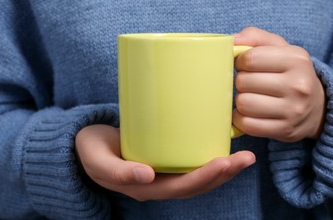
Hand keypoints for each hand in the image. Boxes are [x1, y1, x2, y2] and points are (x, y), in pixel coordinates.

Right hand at [75, 124, 254, 200]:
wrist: (86, 145)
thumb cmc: (91, 151)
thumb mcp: (98, 161)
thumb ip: (118, 172)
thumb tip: (147, 176)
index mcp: (146, 188)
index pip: (183, 187)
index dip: (206, 177)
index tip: (226, 162)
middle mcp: (160, 184)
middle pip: (198, 184)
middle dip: (224, 173)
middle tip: (246, 158)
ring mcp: (164, 172)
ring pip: (199, 176)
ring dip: (223, 168)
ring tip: (244, 156)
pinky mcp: (165, 158)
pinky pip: (191, 162)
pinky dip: (210, 157)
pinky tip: (223, 145)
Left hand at [233, 27, 324, 141]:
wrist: (317, 107)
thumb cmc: (289, 73)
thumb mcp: (279, 48)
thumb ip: (255, 37)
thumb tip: (232, 41)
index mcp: (297, 59)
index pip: (250, 58)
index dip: (240, 62)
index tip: (245, 65)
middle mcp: (298, 85)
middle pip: (244, 82)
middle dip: (241, 81)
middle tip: (249, 83)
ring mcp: (293, 110)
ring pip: (243, 103)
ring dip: (240, 101)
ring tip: (250, 97)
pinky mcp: (284, 130)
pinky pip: (247, 124)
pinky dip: (241, 119)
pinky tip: (249, 113)